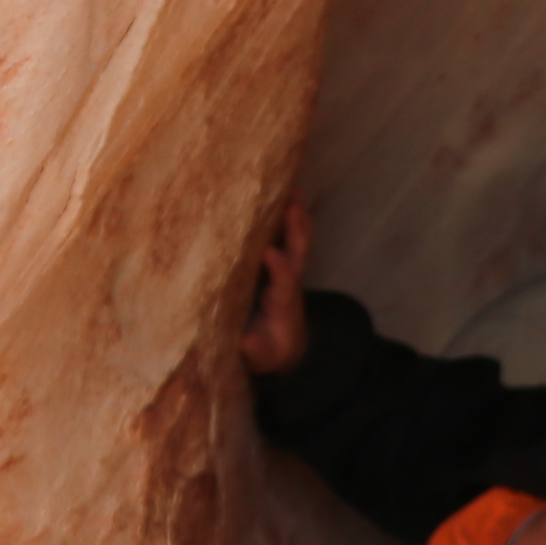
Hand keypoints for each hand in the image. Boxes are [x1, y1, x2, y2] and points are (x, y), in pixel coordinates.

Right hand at [237, 199, 314, 375]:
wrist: (287, 347)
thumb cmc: (270, 351)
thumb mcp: (262, 359)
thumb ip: (256, 351)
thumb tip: (247, 342)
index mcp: (283, 304)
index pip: (284, 282)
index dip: (279, 267)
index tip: (269, 252)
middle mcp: (289, 282)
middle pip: (298, 253)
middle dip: (296, 230)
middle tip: (291, 204)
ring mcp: (288, 270)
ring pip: (296, 239)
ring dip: (296, 214)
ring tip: (291, 185)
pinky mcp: (282, 263)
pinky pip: (288, 235)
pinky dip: (288, 214)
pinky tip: (282, 190)